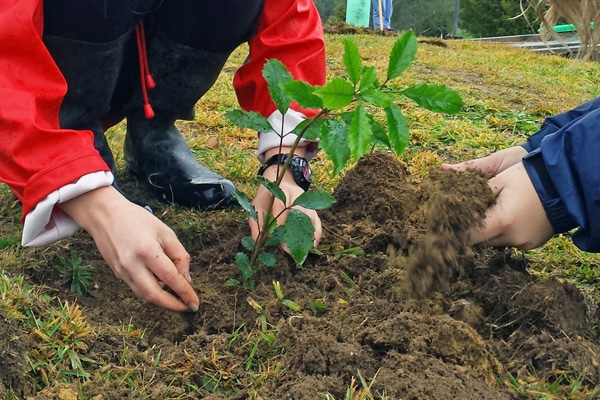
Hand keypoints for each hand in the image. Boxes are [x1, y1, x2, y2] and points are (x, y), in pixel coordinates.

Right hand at [59, 186, 198, 311]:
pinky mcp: (117, 274)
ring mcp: (122, 271)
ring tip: (178, 300)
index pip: (170, 278)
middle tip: (188, 307)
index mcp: (147, 250)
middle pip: (154, 295)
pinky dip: (151, 294)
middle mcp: (132, 264)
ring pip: (144, 296)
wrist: (105, 215)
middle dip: (173, 306)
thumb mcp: (165, 232)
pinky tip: (163, 290)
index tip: (195, 303)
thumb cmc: (138, 220)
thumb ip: (179, 255)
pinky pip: (137, 290)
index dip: (185, 292)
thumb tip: (186, 279)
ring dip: (162, 302)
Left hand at [250, 161, 321, 251]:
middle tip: (288, 249)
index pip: (280, 206)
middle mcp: (296, 194)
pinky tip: (313, 245)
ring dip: (307, 234)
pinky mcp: (312, 207)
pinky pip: (317, 221)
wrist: (281, 182)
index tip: (275, 238)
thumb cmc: (268, 198)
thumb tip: (258, 242)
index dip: (278, 223)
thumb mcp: (257, 206)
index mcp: (279, 191)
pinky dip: (317, 233)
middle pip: (298, 212)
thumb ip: (256, 223)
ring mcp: (306, 201)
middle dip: (294, 232)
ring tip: (302, 250)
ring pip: (310, 217)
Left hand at [442, 147, 554, 249]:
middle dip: (474, 227)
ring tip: (493, 209)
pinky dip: (505, 230)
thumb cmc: (530, 176)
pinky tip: (510, 214)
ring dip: (490, 229)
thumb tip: (443, 171)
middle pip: (481, 240)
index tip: (446, 224)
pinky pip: (510, 240)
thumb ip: (469, 182)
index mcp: (501, 221)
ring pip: (495, 240)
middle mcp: (513, 237)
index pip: (468, 237)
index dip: (456, 231)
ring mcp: (525, 243)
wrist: (567, 182)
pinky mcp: (533, 243)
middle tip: (469, 211)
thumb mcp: (499, 178)